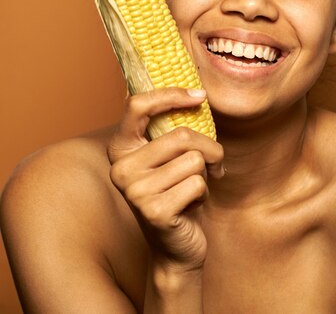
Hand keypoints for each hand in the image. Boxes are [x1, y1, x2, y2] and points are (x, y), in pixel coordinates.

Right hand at [107, 88, 223, 270]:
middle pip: (181, 135)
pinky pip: (198, 184)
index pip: (137, 105)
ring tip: (193, 187)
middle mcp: (121, 168)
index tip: (199, 95)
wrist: (177, 246)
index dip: (170, 94)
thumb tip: (196, 91)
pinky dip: (203, 193)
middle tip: (213, 162)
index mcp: (120, 148)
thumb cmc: (177, 192)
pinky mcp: (154, 211)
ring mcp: (135, 191)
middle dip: (209, 148)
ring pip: (194, 160)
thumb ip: (172, 128)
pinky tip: (190, 205)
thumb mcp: (170, 156)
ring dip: (205, 174)